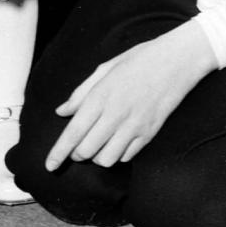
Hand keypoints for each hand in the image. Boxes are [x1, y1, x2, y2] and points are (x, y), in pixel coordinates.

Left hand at [45, 21, 217, 170]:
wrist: (176, 61)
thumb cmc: (138, 60)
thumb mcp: (105, 68)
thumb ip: (81, 92)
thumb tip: (62, 112)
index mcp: (100, 96)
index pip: (73, 133)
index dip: (58, 153)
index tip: (49, 166)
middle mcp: (115, 115)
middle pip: (86, 151)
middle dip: (76, 154)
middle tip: (76, 146)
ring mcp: (134, 126)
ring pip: (105, 159)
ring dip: (96, 157)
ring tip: (97, 144)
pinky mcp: (149, 134)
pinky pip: (126, 157)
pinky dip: (116, 155)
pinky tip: (116, 142)